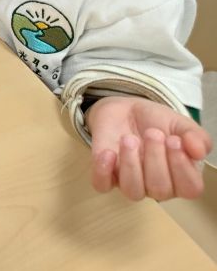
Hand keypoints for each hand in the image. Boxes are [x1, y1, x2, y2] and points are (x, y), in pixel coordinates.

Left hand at [87, 96, 211, 200]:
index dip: (182, 167)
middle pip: (160, 189)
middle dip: (155, 159)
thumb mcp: (180, 124)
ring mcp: (129, 181)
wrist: (125, 110)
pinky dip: (103, 172)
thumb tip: (199, 151)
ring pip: (132, 191)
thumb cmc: (156, 122)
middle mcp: (156, 185)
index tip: (174, 140)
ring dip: (130, 164)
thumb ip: (196, 136)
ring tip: (129, 139)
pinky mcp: (106, 174)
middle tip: (151, 133)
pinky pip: (102, 185)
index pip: (189, 188)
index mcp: (181, 177)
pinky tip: (108, 153)